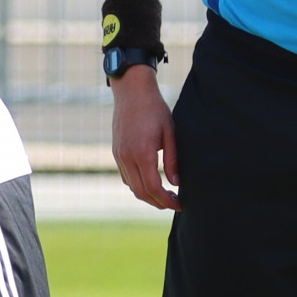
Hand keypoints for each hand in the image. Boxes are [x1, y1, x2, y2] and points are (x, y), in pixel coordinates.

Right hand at [110, 65, 178, 209]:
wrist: (132, 92)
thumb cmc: (155, 110)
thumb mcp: (170, 133)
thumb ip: (173, 160)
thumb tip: (176, 183)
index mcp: (142, 152)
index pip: (153, 187)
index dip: (167, 200)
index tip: (180, 205)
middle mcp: (127, 157)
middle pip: (141, 192)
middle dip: (158, 202)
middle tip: (174, 203)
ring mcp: (118, 155)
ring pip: (132, 186)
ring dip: (147, 195)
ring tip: (165, 195)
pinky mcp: (116, 153)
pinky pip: (126, 177)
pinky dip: (138, 185)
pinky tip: (151, 182)